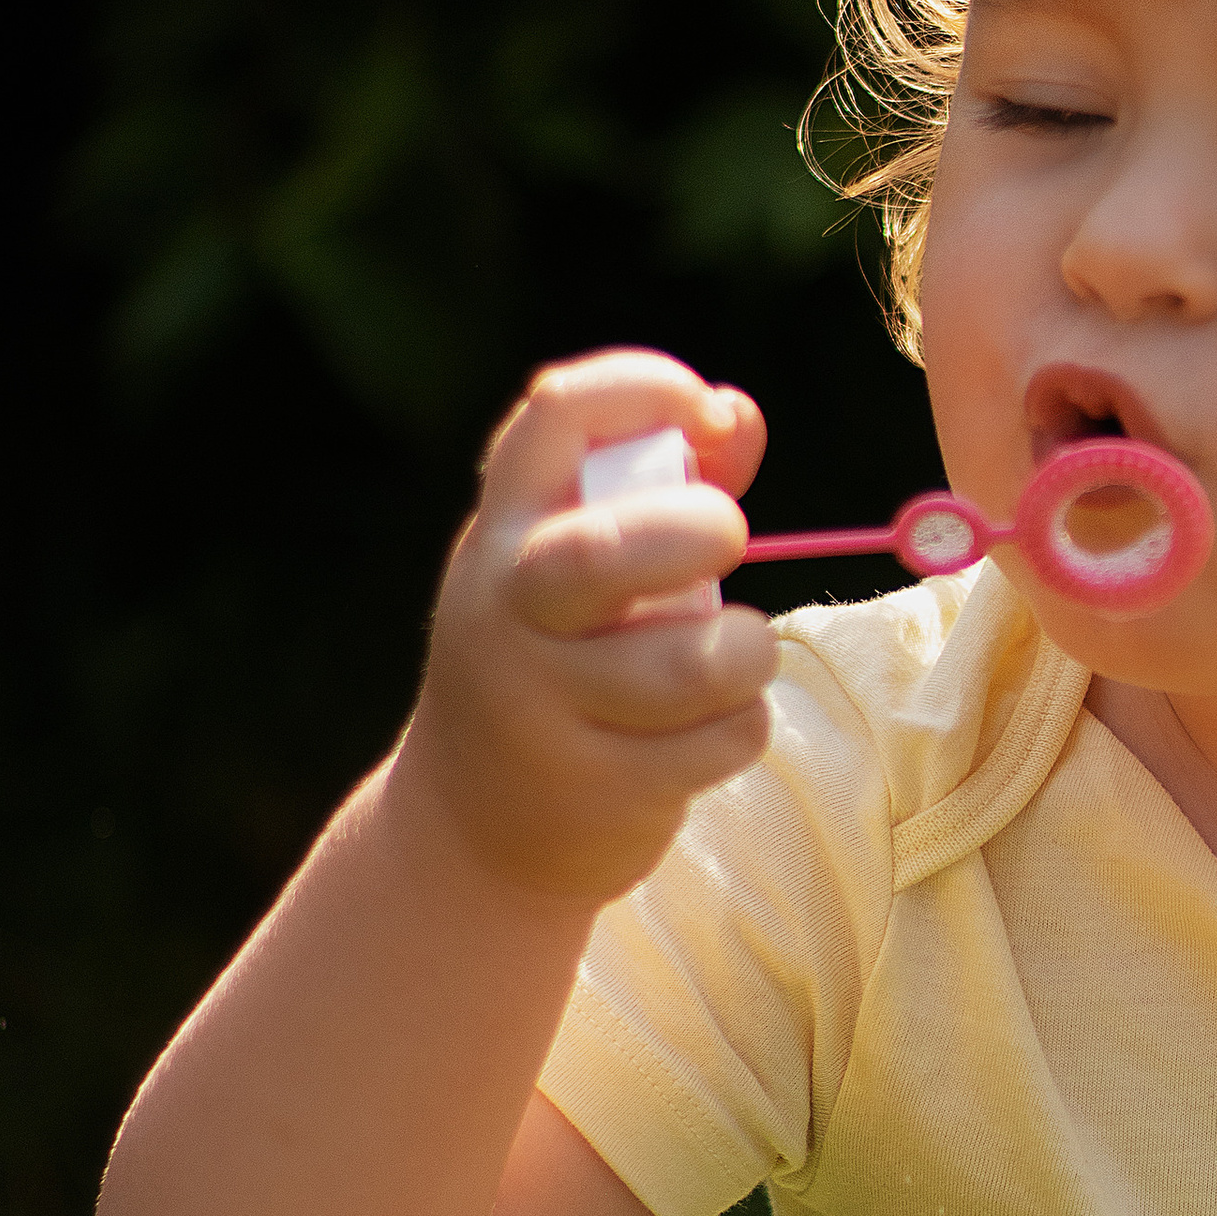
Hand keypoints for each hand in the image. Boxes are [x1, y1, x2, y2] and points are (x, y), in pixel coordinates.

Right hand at [398, 348, 786, 902]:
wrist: (470, 828)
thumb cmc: (553, 658)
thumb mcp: (569, 562)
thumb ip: (656, 483)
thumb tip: (737, 418)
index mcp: (505, 529)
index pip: (558, 414)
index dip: (647, 387)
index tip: (708, 415)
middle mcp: (509, 610)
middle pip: (600, 554)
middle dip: (693, 532)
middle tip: (730, 537)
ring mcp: (544, 706)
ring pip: (684, 666)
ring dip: (746, 651)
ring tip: (743, 653)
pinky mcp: (597, 790)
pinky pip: (714, 743)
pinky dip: (742, 727)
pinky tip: (717, 727)